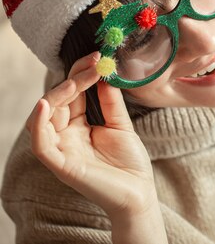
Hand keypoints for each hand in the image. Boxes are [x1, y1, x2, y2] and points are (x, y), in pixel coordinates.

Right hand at [26, 52, 157, 217]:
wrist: (139, 191)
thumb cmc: (129, 161)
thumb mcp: (120, 124)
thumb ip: (110, 102)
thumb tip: (104, 75)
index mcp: (77, 126)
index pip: (70, 94)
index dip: (80, 74)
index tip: (97, 57)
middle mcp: (65, 136)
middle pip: (55, 101)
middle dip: (72, 78)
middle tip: (93, 63)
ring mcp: (61, 150)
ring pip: (43, 118)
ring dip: (58, 94)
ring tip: (77, 79)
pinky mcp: (61, 165)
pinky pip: (41, 144)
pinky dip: (39, 124)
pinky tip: (46, 105)